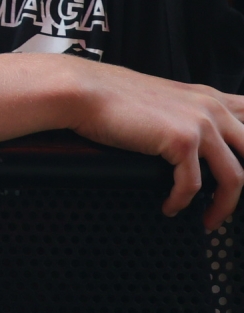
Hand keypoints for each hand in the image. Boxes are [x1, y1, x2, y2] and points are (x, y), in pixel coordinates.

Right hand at [68, 60, 243, 227]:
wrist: (84, 92)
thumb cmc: (112, 97)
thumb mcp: (164, 97)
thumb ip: (188, 112)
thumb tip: (195, 140)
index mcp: (210, 97)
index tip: (239, 181)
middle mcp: (212, 108)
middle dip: (242, 190)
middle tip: (226, 205)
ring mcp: (200, 124)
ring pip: (234, 178)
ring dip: (222, 207)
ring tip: (208, 220)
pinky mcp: (181, 141)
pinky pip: (193, 185)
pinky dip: (182, 203)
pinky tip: (170, 207)